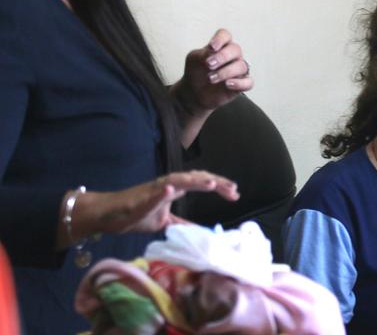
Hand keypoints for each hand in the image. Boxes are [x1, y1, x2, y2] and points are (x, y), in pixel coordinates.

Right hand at [70, 171, 238, 240]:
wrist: (108, 215)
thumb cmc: (135, 215)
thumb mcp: (165, 222)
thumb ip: (181, 223)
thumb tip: (198, 231)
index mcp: (174, 188)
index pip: (201, 182)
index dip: (219, 186)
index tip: (235, 193)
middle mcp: (168, 185)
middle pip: (196, 179)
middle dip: (216, 183)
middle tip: (234, 190)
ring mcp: (155, 189)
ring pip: (178, 182)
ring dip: (195, 182)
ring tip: (211, 184)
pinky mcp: (141, 198)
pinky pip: (153, 194)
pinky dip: (162, 191)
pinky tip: (170, 188)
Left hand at [174, 28, 253, 116]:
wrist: (195, 92)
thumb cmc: (196, 72)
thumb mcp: (194, 60)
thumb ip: (202, 54)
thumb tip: (212, 53)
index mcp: (220, 46)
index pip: (225, 35)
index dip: (220, 39)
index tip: (212, 47)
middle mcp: (232, 56)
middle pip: (235, 49)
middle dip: (223, 56)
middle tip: (209, 65)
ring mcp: (238, 70)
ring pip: (242, 66)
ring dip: (226, 72)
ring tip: (211, 78)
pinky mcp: (241, 84)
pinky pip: (248, 82)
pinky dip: (239, 83)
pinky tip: (227, 84)